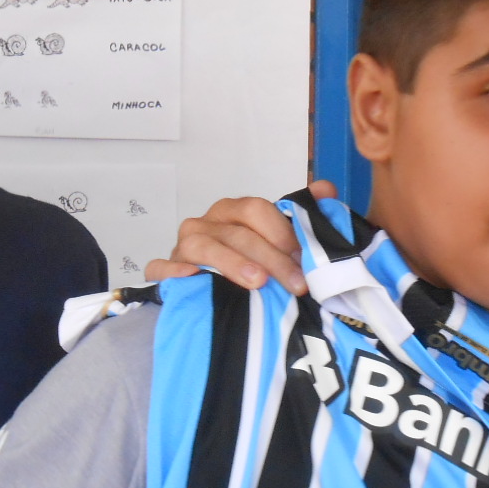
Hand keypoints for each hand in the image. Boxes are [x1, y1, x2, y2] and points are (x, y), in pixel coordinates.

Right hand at [144, 179, 337, 292]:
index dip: (282, 232)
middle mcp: (205, 224)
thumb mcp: (273, 242)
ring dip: (233, 263)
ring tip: (258, 283)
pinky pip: (162, 268)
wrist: (204, 298)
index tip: (305, 258)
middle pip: (237, 233)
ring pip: (204, 247)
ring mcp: (182, 247)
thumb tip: (326, 189)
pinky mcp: (162, 272)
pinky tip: (193, 278)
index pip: (255, 210)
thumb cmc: (244, 266)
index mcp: (231, 212)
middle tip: (296, 285)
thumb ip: (298, 217)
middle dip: (271, 258)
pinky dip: (175, 271)